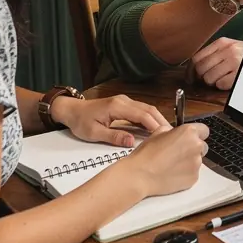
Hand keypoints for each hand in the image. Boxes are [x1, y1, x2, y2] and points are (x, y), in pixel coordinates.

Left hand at [52, 94, 169, 148]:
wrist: (71, 110)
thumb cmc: (81, 121)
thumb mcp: (94, 133)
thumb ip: (114, 136)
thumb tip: (132, 141)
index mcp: (117, 106)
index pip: (142, 115)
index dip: (154, 125)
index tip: (164, 136)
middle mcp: (124, 101)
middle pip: (148, 109)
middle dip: (161, 121)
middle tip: (171, 135)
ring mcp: (124, 101)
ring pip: (146, 109)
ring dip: (157, 119)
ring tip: (166, 133)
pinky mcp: (124, 105)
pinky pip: (141, 110)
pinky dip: (150, 118)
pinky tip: (154, 129)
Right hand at [128, 123, 209, 197]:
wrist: (140, 175)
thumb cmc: (147, 153)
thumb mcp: (158, 132)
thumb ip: (173, 131)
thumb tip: (176, 134)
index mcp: (189, 132)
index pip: (204, 130)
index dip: (196, 135)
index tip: (190, 139)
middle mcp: (196, 146)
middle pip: (202, 146)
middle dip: (193, 149)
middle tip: (178, 154)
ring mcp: (196, 163)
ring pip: (197, 160)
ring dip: (189, 161)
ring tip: (172, 165)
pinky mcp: (194, 178)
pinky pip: (193, 173)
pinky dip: (186, 173)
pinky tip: (172, 174)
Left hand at [192, 37, 242, 89]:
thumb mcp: (231, 48)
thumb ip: (215, 54)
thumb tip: (195, 68)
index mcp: (222, 43)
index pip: (197, 57)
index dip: (191, 71)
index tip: (190, 78)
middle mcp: (227, 50)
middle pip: (200, 68)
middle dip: (202, 78)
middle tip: (209, 80)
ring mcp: (234, 62)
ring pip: (208, 78)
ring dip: (213, 82)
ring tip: (221, 79)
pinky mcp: (239, 74)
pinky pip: (220, 84)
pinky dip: (223, 86)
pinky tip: (229, 82)